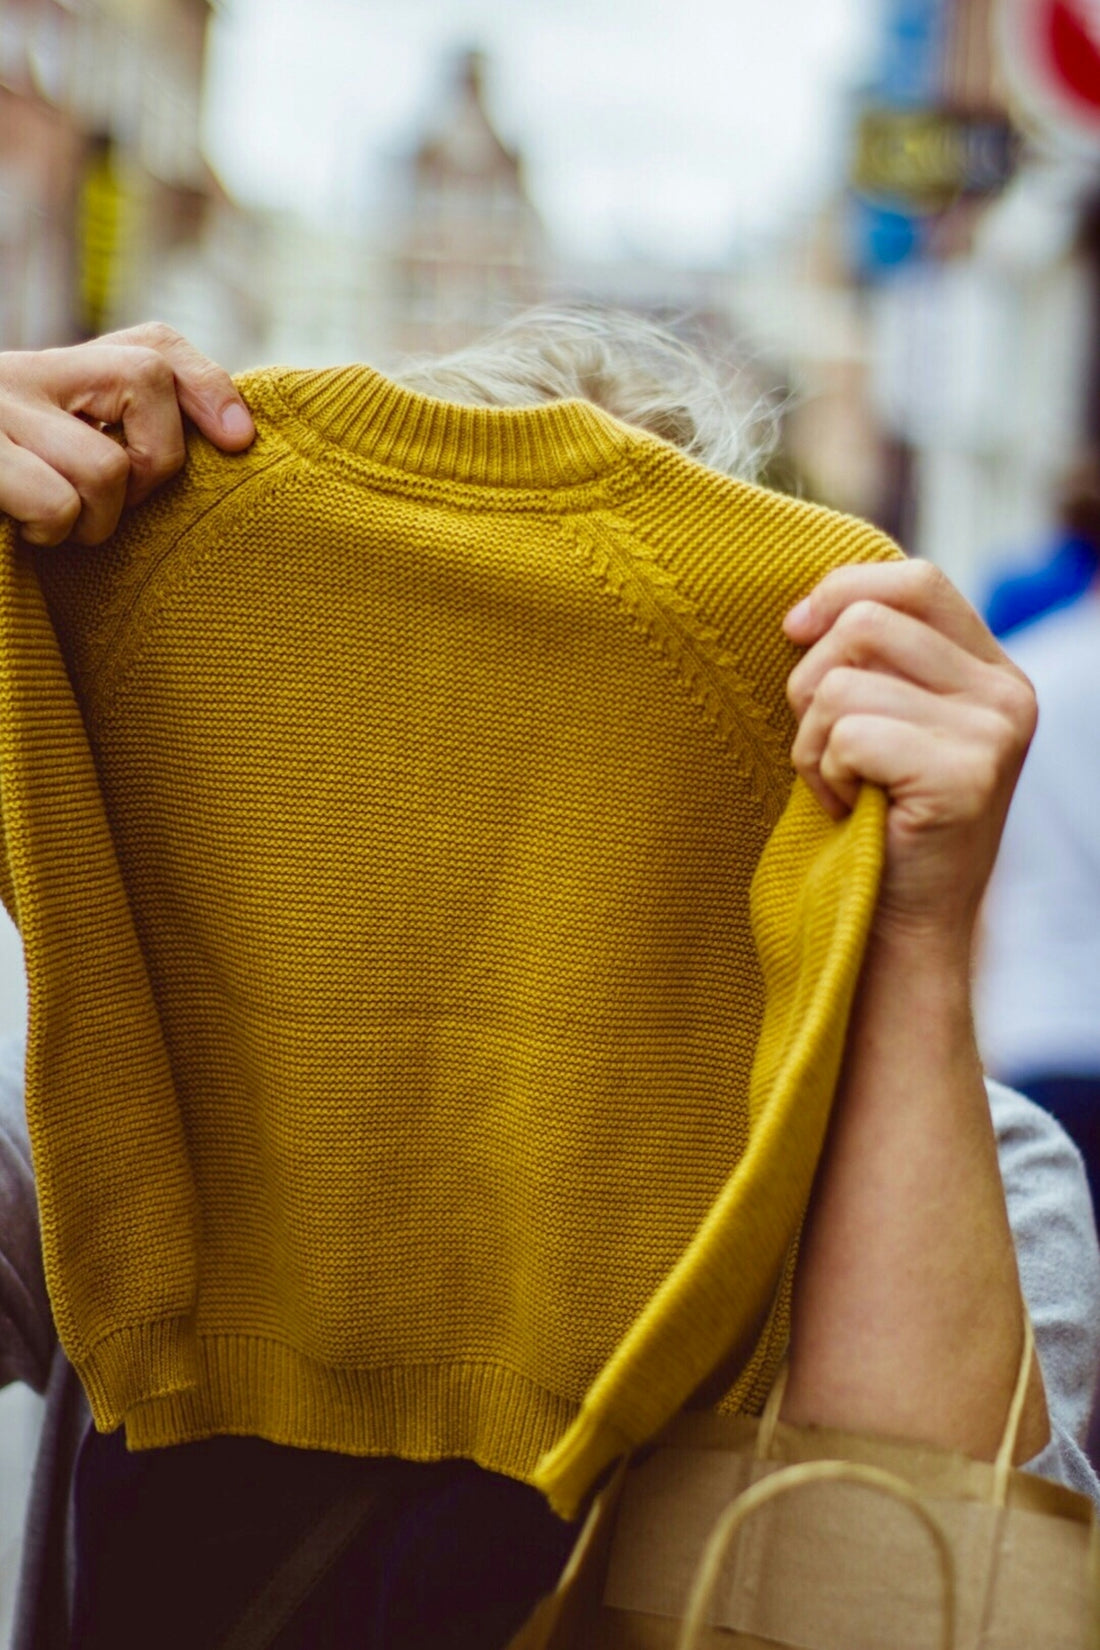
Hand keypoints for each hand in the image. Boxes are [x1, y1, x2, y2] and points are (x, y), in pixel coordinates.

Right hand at [0, 322, 254, 547]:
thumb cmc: (1, 492)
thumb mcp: (56, 455)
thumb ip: (117, 437)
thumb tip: (231, 440)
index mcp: (50, 372)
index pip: (151, 345)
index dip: (207, 383)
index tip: (240, 440)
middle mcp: (21, 372)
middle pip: (143, 379)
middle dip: (154, 462)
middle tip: (116, 503)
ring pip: (107, 464)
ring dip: (96, 519)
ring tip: (56, 528)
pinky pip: (56, 502)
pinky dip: (52, 532)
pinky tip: (22, 535)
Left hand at [783, 560, 1036, 953]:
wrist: (893, 933)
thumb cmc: (868, 826)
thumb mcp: (878, 724)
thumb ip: (869, 660)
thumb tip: (804, 609)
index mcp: (990, 672)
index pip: (916, 580)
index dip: (841, 590)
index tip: (793, 632)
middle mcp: (1006, 694)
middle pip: (865, 623)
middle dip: (811, 685)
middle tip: (827, 752)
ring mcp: (993, 733)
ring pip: (843, 681)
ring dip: (813, 742)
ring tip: (843, 788)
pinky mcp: (965, 775)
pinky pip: (847, 733)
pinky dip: (824, 774)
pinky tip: (850, 810)